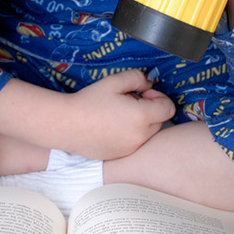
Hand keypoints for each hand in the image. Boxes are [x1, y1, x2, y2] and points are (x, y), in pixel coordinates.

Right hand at [59, 69, 173, 159]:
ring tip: (118, 115)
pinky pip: (134, 144)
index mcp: (142, 116)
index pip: (168, 108)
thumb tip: (148, 84)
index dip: (159, 97)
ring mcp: (131, 149)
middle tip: (128, 102)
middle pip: (160, 121)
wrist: (66, 125)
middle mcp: (140, 136)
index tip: (143, 93)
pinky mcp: (121, 156)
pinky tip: (111, 128)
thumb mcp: (114, 81)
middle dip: (150, 110)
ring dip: (140, 123)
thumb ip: (137, 77)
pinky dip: (129, 136)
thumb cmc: (88, 102)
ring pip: (147, 134)